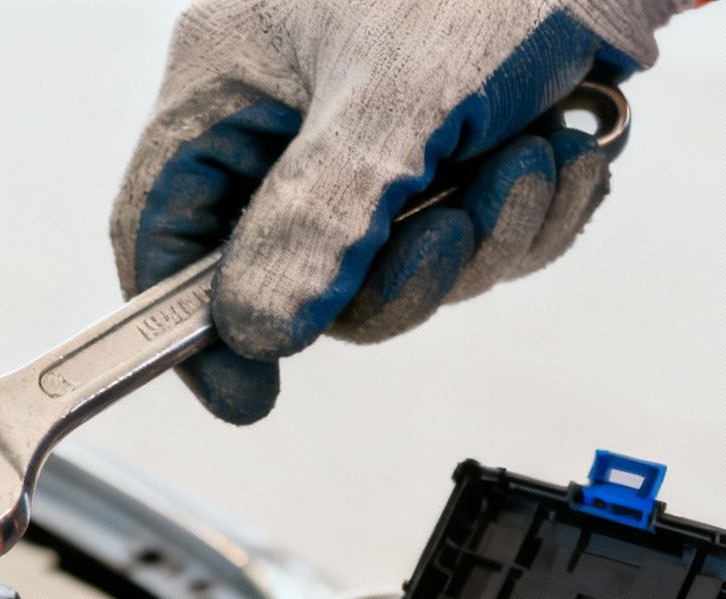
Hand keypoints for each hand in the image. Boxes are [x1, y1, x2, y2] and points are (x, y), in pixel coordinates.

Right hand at [111, 0, 678, 423]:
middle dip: (394, 272)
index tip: (248, 396)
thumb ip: (314, 222)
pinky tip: (562, 153)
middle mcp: (287, 109)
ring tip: (533, 157)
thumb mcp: (396, 99)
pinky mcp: (449, 143)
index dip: (190, 321)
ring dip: (481, 237)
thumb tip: (252, 331)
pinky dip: (522, 214)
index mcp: (231, 74)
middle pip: (294, 266)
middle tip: (455, 231)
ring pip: (389, 263)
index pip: (162, 221)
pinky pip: (460, 235)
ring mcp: (369, 130)